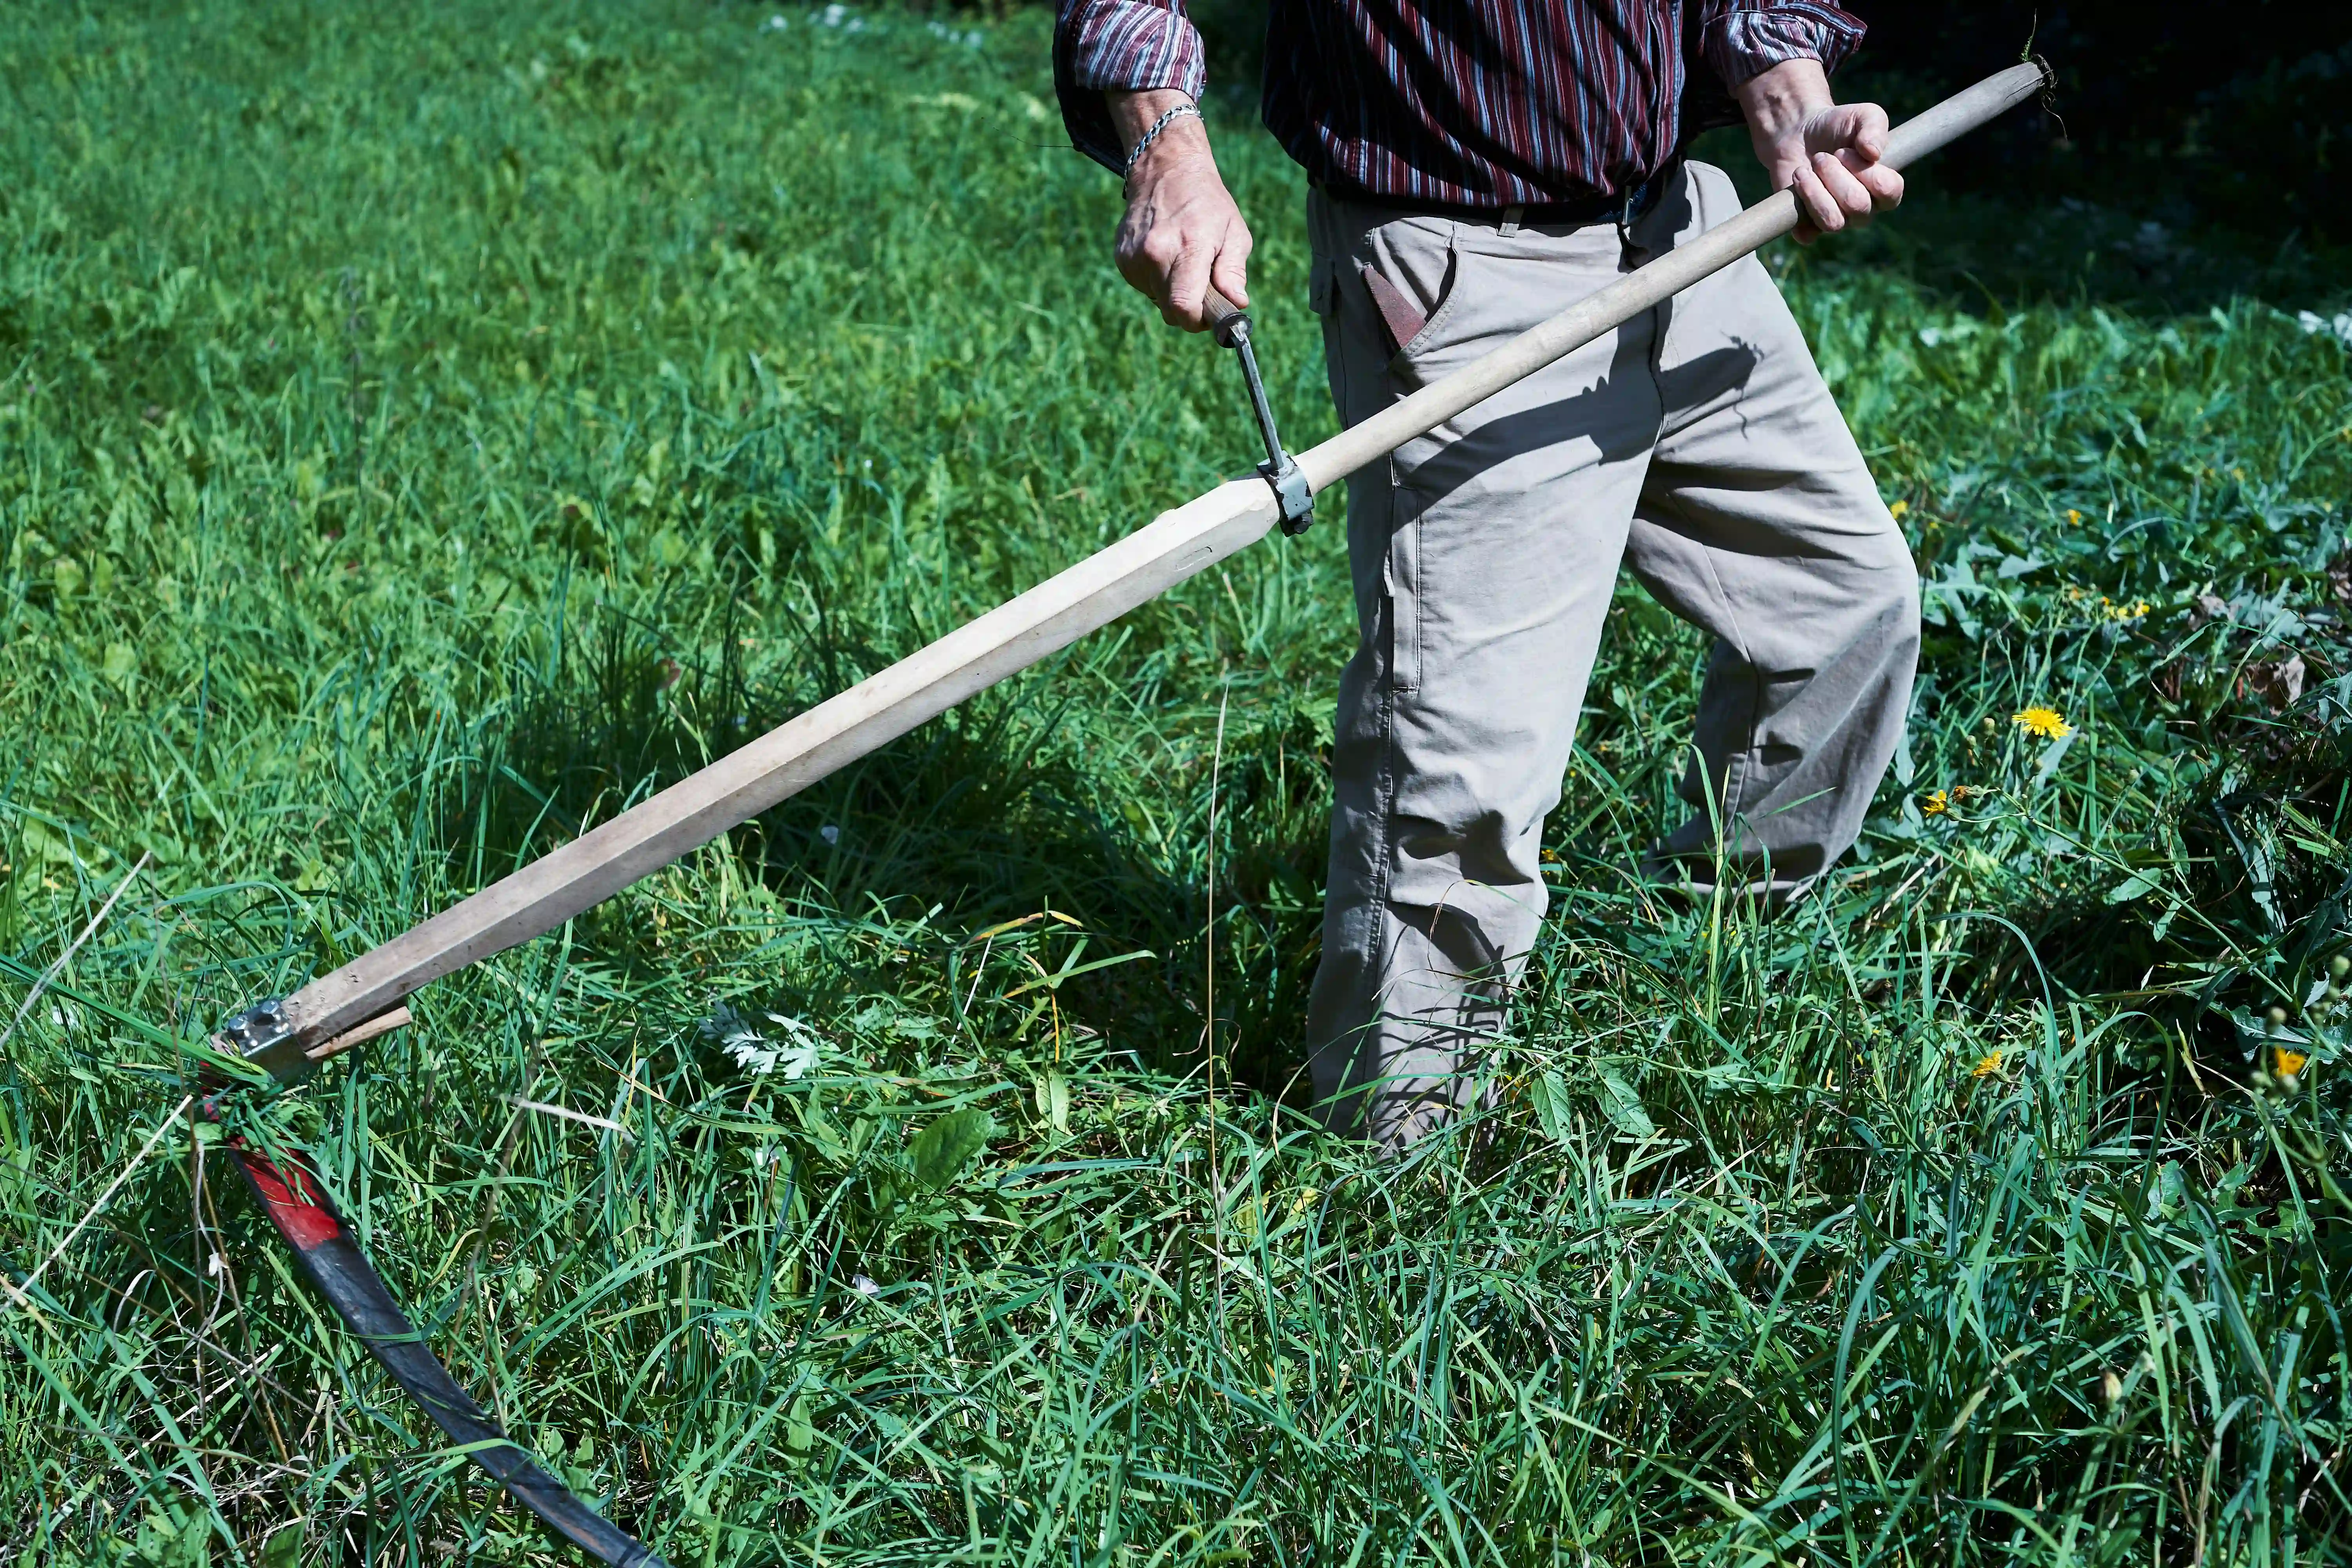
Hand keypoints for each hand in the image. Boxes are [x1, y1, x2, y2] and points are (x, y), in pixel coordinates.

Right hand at [1108, 89, 1251, 329]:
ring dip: (1173, 293)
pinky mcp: (1122, 258)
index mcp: (1187, 246)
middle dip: (1190, 309)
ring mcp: (1134, 256)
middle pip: (1171, 311)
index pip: (1183, 307)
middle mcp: (1155, 253)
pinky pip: (1143, 287)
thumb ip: (1234, 271)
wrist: (1166, 170)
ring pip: (1157, 301)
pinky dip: (1157, 281)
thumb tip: (1236, 303)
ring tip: (1182, 262)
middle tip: (1202, 285)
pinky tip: (1165, 256)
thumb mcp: (1234, 232)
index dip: (1198, 320)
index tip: (1209, 312)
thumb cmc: (1207, 204)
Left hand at [1734, 58, 1902, 243]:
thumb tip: (1873, 154)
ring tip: (1807, 169)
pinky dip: (1801, 204)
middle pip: (1857, 205)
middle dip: (1835, 174)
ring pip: (1833, 221)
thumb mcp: (1863, 115)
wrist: (1797, 132)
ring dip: (1816, 190)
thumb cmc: (1838, 125)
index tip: (1846, 151)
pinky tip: (1797, 181)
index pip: (1890, 193)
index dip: (1868, 171)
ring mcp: (1836, 221)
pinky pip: (1808, 233)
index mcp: (1883, 188)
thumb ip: (1876, 127)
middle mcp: (1863, 210)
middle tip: (1822, 157)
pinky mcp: (1807, 227)